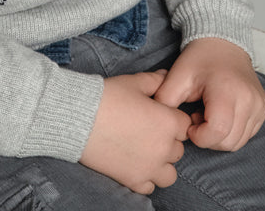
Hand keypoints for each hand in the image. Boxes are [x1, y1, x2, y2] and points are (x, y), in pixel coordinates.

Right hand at [80, 70, 190, 194]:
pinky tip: (134, 164)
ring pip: (169, 173)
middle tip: (148, 130)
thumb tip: (167, 77)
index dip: (172, 118)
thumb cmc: (109, 96)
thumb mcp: (135, 81)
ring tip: (145, 151)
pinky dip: (145, 178)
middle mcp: (164, 148)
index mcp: (168, 122)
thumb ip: (156, 80)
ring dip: (162, 163)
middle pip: (178, 149)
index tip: (159, 115)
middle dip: (167, 140)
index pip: (184, 125)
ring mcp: (149, 167)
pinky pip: (150, 187)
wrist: (80, 118)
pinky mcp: (133, 180)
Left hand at [154, 38, 264, 151]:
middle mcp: (249, 100)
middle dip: (208, 138)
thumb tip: (162, 124)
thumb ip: (165, 101)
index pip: (217, 132)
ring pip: (238, 142)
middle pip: (228, 142)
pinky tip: (220, 114)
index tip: (190, 120)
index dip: (199, 136)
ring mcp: (259, 105)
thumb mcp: (176, 76)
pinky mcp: (263, 109)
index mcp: (228, 90)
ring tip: (207, 114)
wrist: (222, 41)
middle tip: (196, 116)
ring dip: (219, 136)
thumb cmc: (199, 59)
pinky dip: (231, 131)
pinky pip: (247, 134)